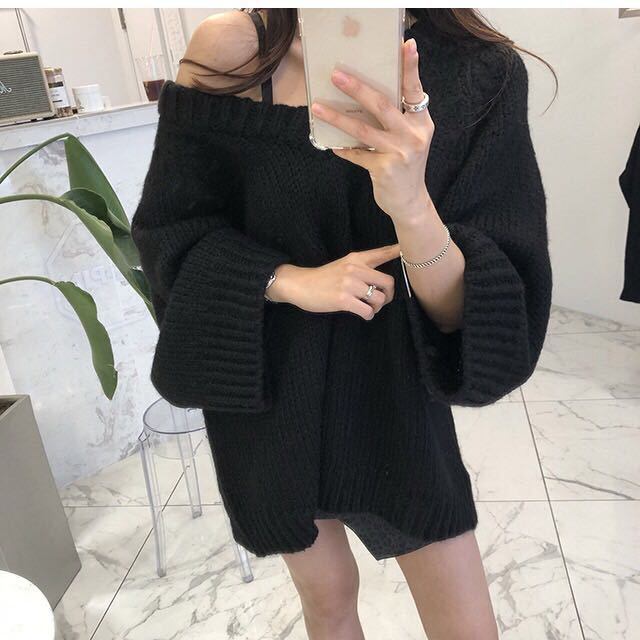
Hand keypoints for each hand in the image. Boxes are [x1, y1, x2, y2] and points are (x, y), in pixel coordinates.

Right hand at [268, 244, 399, 320]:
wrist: (299, 284)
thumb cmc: (323, 278)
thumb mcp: (343, 265)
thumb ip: (362, 267)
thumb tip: (381, 280)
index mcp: (356, 259)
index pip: (381, 253)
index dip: (397, 251)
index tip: (407, 250)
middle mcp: (354, 269)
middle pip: (388, 282)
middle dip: (388, 295)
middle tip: (380, 301)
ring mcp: (348, 284)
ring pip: (379, 298)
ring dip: (377, 307)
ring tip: (368, 308)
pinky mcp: (343, 299)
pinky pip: (367, 310)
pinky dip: (368, 315)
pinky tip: (363, 314)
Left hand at [309, 37, 434, 222]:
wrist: (410, 203)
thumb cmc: (406, 165)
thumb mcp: (410, 139)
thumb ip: (398, 119)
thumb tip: (365, 96)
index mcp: (422, 123)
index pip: (416, 91)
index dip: (411, 68)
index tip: (407, 45)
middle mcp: (413, 136)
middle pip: (383, 105)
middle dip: (358, 88)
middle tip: (337, 75)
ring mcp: (399, 153)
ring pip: (363, 130)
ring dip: (338, 118)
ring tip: (318, 108)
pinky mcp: (384, 169)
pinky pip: (357, 155)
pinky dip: (344, 149)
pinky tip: (332, 145)